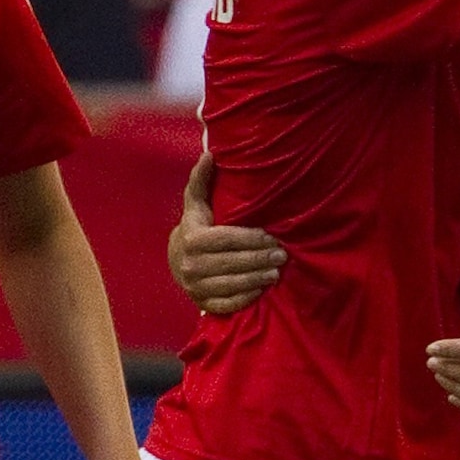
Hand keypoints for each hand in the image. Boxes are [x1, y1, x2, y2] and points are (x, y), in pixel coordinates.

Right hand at [167, 153, 283, 314]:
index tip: (271, 235)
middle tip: (282, 254)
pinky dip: (245, 298)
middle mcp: (191, 265)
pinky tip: (261, 289)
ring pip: (231, 284)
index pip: (226, 239)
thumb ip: (202, 180)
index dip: (251, 238)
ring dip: (257, 278)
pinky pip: (227, 304)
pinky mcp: (202, 304)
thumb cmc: (194, 226)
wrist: (177, 260)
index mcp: (192, 239)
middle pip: (232, 262)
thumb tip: (210, 155)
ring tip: (277, 271)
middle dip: (260, 258)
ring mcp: (195, 287)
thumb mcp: (196, 203)